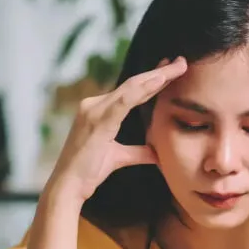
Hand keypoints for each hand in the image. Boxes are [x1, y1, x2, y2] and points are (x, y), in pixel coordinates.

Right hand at [47, 56, 188, 203]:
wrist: (68, 186)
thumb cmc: (88, 172)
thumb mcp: (119, 158)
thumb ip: (138, 152)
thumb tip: (157, 153)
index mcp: (98, 110)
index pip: (130, 91)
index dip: (152, 80)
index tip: (171, 70)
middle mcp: (94, 105)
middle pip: (133, 85)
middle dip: (159, 73)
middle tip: (181, 62)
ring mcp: (94, 110)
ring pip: (131, 88)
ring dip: (156, 77)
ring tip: (177, 68)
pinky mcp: (96, 120)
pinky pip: (123, 101)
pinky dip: (142, 90)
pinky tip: (159, 81)